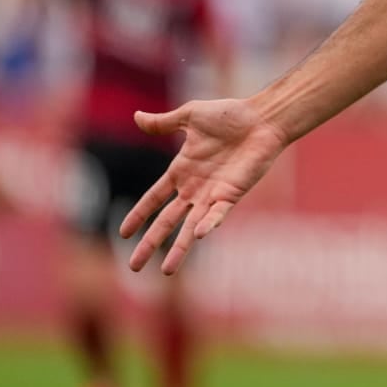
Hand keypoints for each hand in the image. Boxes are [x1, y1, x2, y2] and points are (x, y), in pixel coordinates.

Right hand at [122, 98, 287, 275]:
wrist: (263, 118)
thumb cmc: (230, 115)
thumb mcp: (190, 115)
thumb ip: (163, 122)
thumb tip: (136, 117)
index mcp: (182, 170)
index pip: (154, 198)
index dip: (139, 214)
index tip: (123, 233)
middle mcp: (195, 188)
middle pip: (167, 221)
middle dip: (150, 242)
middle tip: (133, 266)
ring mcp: (213, 194)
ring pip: (191, 227)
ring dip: (179, 248)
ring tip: (166, 271)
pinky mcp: (232, 193)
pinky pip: (218, 213)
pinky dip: (210, 223)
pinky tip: (200, 236)